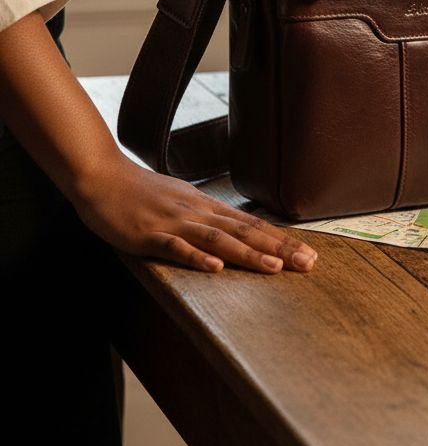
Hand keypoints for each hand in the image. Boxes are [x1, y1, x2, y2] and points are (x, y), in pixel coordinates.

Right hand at [70, 152, 317, 274]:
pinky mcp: (148, 235)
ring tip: (274, 267)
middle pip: (243, 231)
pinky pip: (175, 248)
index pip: (251, 224)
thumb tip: (236, 230)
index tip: (309, 254)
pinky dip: (196, 258)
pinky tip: (215, 268)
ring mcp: (173, 223)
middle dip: (278, 248)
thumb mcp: (181, 200)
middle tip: (308, 264)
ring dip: (247, 254)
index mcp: (206, 206)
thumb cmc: (140, 192)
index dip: (281, 239)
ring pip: (217, 239)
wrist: (100, 176)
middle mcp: (196, 212)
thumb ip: (207, 217)